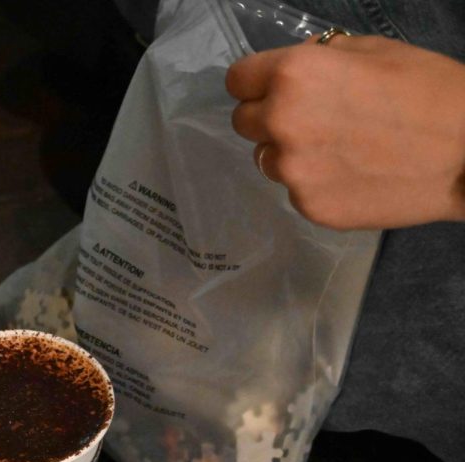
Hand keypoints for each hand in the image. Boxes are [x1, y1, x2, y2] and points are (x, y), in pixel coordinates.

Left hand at [226, 34, 464, 229]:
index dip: (255, 83)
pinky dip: (315, 182)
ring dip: (290, 152)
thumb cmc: (428, 90)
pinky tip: (353, 174)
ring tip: (340, 148)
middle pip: (244, 122)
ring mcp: (292, 171)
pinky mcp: (308, 206)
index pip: (237, 80)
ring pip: (267, 159)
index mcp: (293, 76)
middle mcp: (281, 123)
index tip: (270, 89)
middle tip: (311, 119)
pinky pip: (296, 189)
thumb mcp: (371, 51)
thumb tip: (289, 73)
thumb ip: (318, 61)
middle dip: (268, 118)